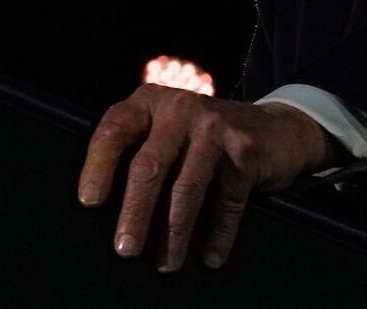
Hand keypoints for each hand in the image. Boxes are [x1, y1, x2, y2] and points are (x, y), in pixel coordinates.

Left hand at [76, 84, 336, 271]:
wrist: (277, 127)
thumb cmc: (206, 138)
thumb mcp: (170, 130)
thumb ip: (142, 150)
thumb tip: (108, 212)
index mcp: (152, 103)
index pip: (115, 130)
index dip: (98, 165)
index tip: (89, 202)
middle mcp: (181, 109)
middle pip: (150, 165)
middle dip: (135, 212)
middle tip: (125, 248)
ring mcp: (216, 127)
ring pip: (187, 187)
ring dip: (175, 232)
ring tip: (167, 263)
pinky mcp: (246, 149)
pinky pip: (227, 200)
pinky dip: (219, 233)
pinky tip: (210, 256)